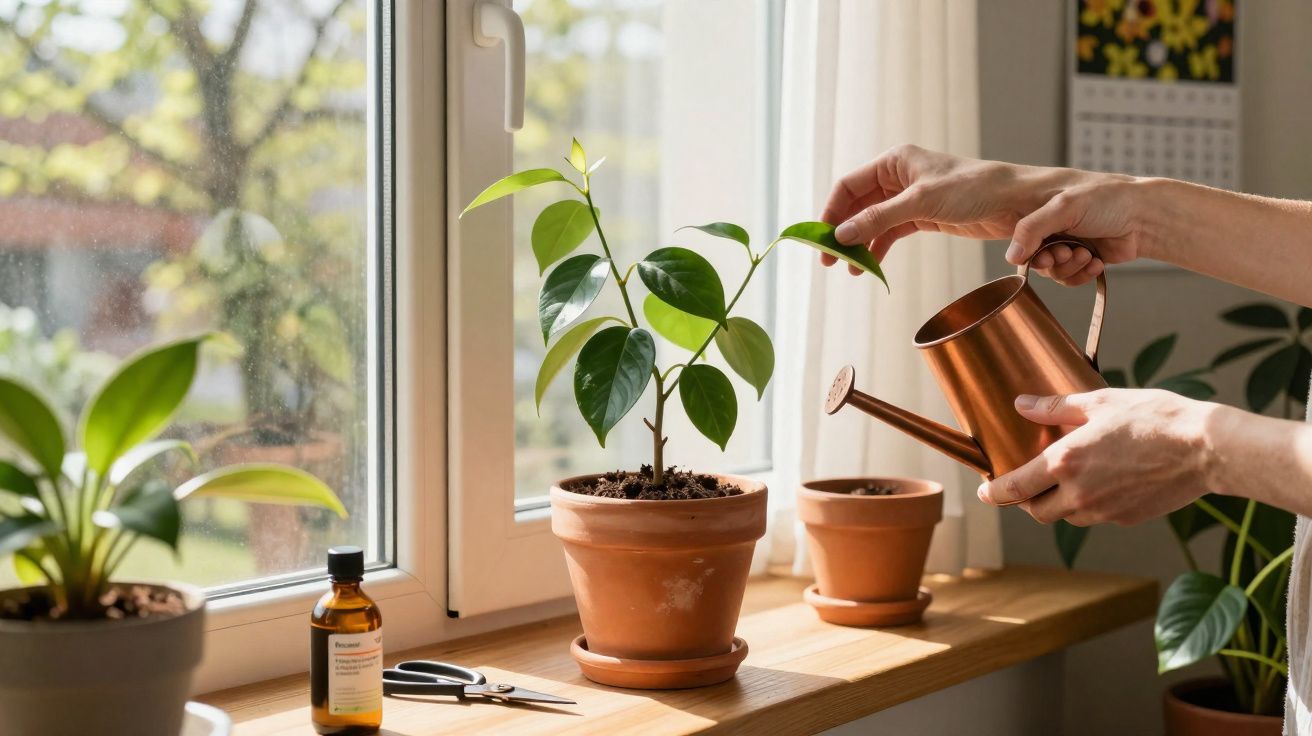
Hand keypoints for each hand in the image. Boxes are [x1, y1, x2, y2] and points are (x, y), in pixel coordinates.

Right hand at [820, 145, 1157, 284]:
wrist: (1028, 204)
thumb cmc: (981, 189)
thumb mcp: (924, 202)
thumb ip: (880, 219)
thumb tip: (842, 236)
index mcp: (898, 160)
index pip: (849, 185)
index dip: (831, 211)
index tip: (820, 240)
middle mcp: (903, 176)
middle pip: (858, 204)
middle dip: (843, 232)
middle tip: (829, 262)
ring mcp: (914, 197)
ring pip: (874, 221)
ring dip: (860, 245)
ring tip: (849, 270)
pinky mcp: (929, 216)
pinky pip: (893, 232)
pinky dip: (880, 249)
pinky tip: (871, 267)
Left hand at [976, 389, 1220, 525]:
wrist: (1205, 448)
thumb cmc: (1154, 417)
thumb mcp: (1100, 401)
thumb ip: (1056, 407)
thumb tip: (1022, 405)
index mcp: (1065, 462)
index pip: (1015, 488)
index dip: (994, 492)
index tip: (985, 491)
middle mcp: (1079, 492)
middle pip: (1036, 511)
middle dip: (1026, 501)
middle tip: (1027, 483)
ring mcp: (1103, 510)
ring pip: (1066, 517)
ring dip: (1058, 504)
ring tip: (1068, 479)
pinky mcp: (1126, 518)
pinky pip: (1095, 517)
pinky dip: (1089, 505)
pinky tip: (1102, 482)